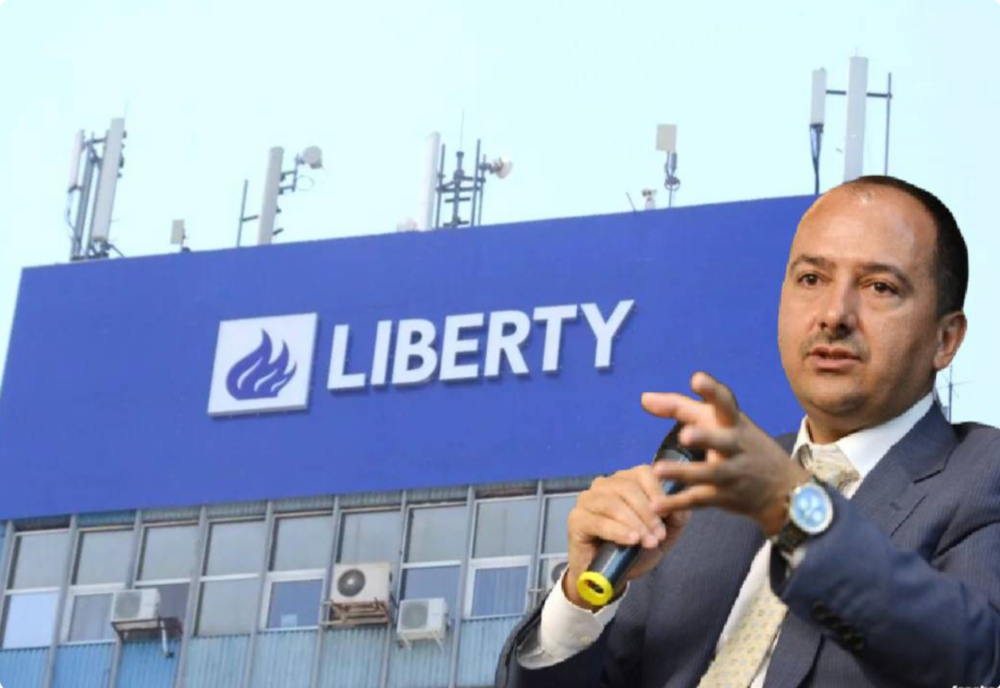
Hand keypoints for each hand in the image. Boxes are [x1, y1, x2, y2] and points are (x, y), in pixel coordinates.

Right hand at [563, 465, 690, 609]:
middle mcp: (604, 485)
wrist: (609, 576)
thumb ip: (675, 518)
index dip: (657, 491)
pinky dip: (618, 531)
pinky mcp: (576, 519)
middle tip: (660, 535)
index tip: (670, 513)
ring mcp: (587, 500)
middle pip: (628, 488)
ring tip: (648, 541)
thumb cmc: (634, 549)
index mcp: (625, 481)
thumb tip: (680, 505)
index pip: (643, 472)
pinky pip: (599, 521)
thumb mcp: (663, 534)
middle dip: (648, 513)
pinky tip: (631, 541)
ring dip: (635, 523)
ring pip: (613, 503)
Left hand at [642, 371, 809, 535]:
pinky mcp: (726, 496)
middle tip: (685, 435)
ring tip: (658, 469)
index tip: (697, 378)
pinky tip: (655, 504)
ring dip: (684, 472)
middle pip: (722, 441)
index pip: (725, 403)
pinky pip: (699, 500)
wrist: (784, 489)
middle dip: (705, 438)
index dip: (712, 391)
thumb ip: (681, 408)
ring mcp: (733, 473)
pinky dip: (677, 504)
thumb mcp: (721, 423)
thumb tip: (643, 398)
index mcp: (734, 423)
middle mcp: (736, 446)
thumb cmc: (741, 445)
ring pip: (710, 474)